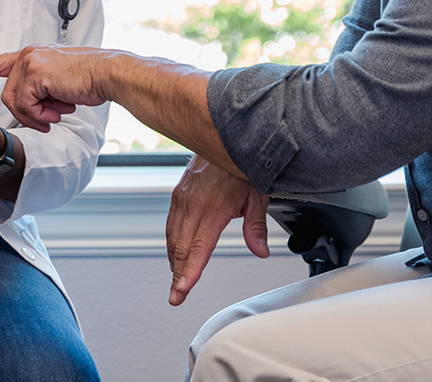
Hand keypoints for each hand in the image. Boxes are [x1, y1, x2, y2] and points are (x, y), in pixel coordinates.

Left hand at [0, 46, 110, 131]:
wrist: (108, 74)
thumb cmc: (89, 80)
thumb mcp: (59, 82)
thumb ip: (41, 89)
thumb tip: (35, 110)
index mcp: (32, 55)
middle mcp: (27, 55)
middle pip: (8, 95)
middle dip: (28, 113)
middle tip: (50, 116)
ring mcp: (29, 63)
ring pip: (15, 102)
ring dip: (36, 115)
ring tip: (58, 111)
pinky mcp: (35, 74)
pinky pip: (26, 105)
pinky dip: (42, 114)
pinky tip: (60, 109)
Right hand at [166, 156, 268, 305]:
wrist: (223, 136)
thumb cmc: (240, 164)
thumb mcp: (258, 194)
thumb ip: (256, 226)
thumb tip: (260, 251)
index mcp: (211, 207)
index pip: (197, 247)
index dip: (189, 271)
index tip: (182, 289)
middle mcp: (192, 204)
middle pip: (180, 247)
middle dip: (178, 275)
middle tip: (176, 296)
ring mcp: (182, 198)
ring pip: (172, 237)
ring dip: (174, 261)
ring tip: (177, 281)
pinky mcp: (178, 194)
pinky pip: (171, 223)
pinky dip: (171, 243)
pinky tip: (175, 253)